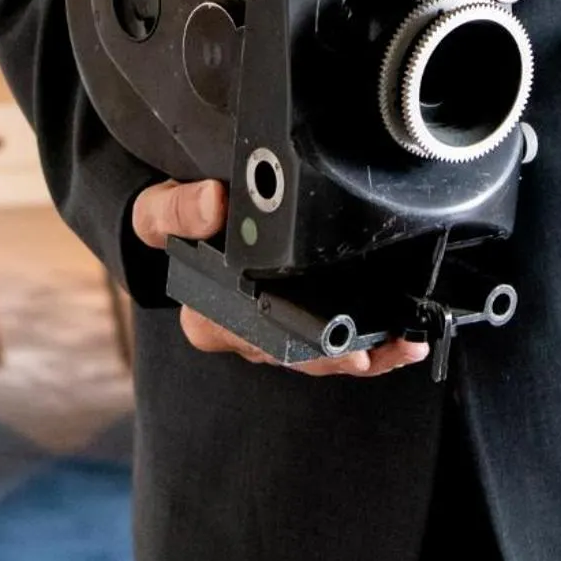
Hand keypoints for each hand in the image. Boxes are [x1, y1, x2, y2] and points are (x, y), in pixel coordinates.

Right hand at [130, 178, 428, 377]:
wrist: (178, 224)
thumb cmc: (170, 225)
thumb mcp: (158, 211)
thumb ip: (179, 208)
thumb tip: (213, 202)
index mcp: (205, 315)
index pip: (251, 339)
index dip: (293, 342)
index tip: (334, 341)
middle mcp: (237, 335)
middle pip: (293, 355)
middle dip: (340, 355)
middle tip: (381, 348)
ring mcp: (267, 335)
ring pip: (317, 358)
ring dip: (364, 354)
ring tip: (403, 344)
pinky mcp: (292, 326)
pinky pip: (330, 348)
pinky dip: (369, 347)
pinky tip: (399, 341)